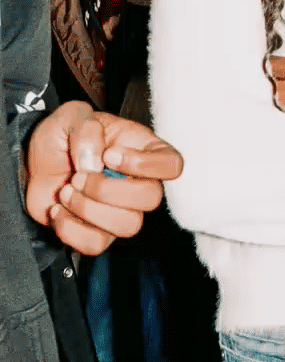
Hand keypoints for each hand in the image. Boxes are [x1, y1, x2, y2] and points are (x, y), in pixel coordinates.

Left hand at [25, 103, 181, 254]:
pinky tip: (58, 210)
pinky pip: (96, 245)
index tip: (109, 155)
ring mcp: (120, 211)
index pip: (172, 164)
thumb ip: (86, 128)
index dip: (144, 164)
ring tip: (67, 191)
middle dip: (107, 189)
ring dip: (88, 209)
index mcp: (143, 151)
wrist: (34, 165)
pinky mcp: (98, 232)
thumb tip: (94, 162)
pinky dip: (70, 229)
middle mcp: (139, 183)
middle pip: (151, 199)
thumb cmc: (62, 137)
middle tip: (78, 176)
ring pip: (128, 226)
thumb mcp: (70, 117)